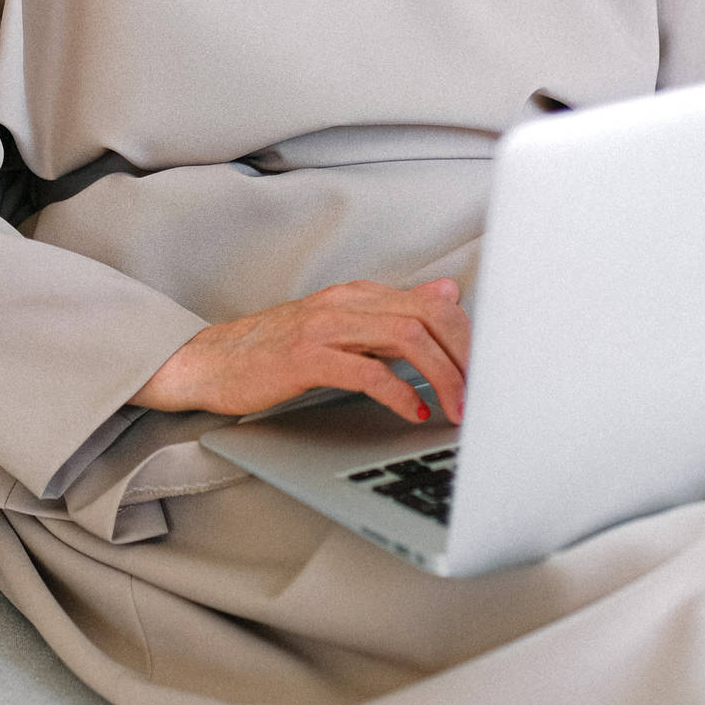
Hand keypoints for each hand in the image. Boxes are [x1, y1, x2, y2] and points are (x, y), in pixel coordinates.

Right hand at [130, 277, 468, 425]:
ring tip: (458, 410)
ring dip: (443, 376)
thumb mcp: (344, 326)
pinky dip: (397, 392)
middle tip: (486, 398)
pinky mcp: (305, 357)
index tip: (494, 374)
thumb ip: (397, 311)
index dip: (471, 336)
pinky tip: (412, 413)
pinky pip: (364, 370)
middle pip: (430, 316)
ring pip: (406, 338)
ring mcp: (326, 326)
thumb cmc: (277, 352)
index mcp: (362, 295)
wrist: (211, 362)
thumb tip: (449, 291)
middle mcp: (348, 302)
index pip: (435, 303)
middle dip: (467, 357)